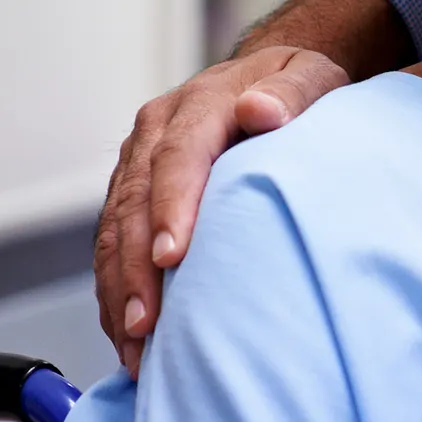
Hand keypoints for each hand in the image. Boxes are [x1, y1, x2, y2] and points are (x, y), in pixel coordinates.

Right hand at [93, 44, 350, 374]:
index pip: (177, 156)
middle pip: (134, 203)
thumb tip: (260, 110)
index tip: (171, 256)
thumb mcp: (310, 76)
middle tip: (146, 323)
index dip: (170, 206)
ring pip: (113, 230)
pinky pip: (111, 244)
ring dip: (119, 289)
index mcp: (199, 104)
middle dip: (135, 267)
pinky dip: (116, 290)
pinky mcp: (130, 191)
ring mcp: (137, 162)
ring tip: (134, 345)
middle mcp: (156, 132)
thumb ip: (291, 93)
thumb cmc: (297, 87)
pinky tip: (127, 334)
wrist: (269, 79)